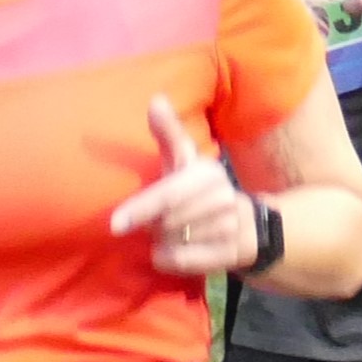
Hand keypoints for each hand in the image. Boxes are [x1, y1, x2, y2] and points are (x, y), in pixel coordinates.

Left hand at [106, 95, 258, 274]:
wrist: (246, 227)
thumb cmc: (197, 190)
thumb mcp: (182, 160)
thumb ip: (169, 133)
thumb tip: (156, 99)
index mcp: (207, 172)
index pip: (168, 195)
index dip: (141, 210)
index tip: (116, 225)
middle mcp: (223, 197)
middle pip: (166, 223)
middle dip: (153, 227)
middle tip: (155, 224)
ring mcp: (230, 227)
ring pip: (173, 243)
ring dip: (162, 242)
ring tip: (173, 234)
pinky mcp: (231, 254)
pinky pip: (184, 261)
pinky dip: (170, 260)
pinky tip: (175, 251)